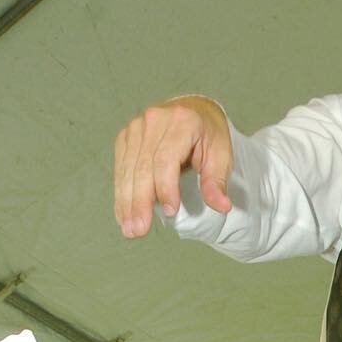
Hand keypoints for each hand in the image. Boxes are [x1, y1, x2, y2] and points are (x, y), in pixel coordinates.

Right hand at [113, 96, 232, 237]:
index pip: (167, 159)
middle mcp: (154, 120)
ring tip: (129, 228)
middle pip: (142, 166)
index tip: (170, 212)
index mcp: (182, 121)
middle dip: (140, 201)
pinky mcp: (125, 136)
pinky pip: (120, 167)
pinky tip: (122, 213)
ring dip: (126, 202)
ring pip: (127, 169)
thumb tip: (222, 206)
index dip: (166, 187)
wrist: (193, 111)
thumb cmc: (208, 136)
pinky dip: (121, 193)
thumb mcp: (221, 154)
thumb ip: (217, 180)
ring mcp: (136, 127)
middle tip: (139, 229)